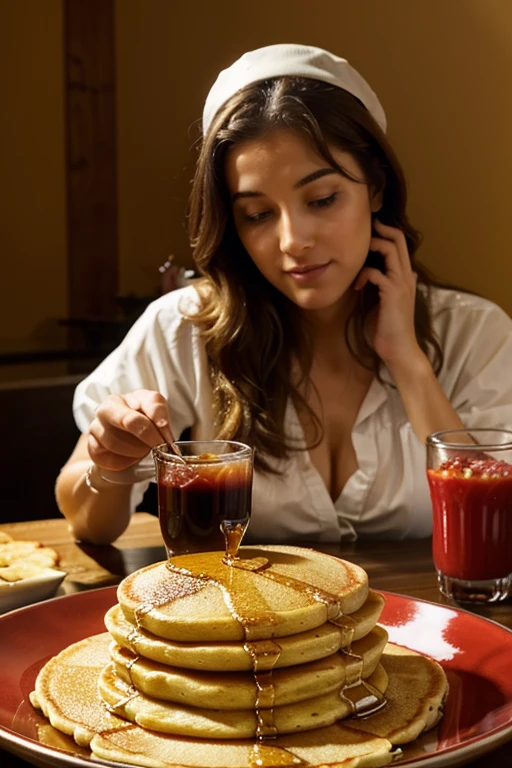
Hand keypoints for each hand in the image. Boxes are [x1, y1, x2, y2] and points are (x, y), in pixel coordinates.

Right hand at [87, 390, 174, 471]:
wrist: (124, 443)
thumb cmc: (142, 426)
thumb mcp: (156, 418)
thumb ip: (162, 422)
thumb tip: (166, 434)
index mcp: (132, 397)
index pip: (151, 402)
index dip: (161, 420)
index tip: (168, 437)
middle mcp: (109, 407)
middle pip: (129, 420)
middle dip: (147, 437)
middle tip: (159, 447)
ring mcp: (96, 425)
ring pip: (116, 441)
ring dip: (135, 451)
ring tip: (143, 452)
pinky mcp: (92, 445)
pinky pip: (107, 455)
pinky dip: (123, 460)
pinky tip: (130, 458)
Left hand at [354, 219, 422, 369]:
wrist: (398, 349)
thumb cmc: (387, 328)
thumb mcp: (382, 302)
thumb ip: (379, 286)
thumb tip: (371, 275)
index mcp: (405, 276)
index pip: (399, 244)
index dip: (385, 232)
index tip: (368, 230)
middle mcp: (406, 275)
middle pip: (398, 239)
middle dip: (380, 229)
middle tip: (364, 228)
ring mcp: (401, 283)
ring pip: (390, 249)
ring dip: (371, 247)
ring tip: (355, 256)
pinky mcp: (393, 293)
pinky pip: (376, 272)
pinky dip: (363, 275)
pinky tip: (356, 287)